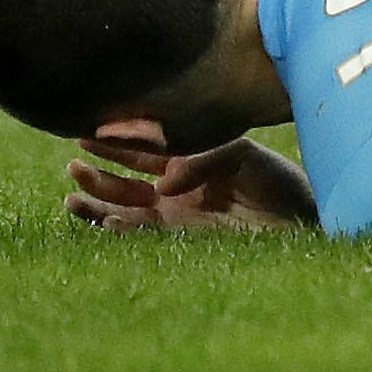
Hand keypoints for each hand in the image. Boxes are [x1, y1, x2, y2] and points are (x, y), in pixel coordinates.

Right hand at [66, 124, 315, 233]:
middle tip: (72, 165)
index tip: (85, 133)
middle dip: (97, 175)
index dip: (114, 143)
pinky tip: (107, 222)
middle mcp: (176, 188)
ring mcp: (176, 214)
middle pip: (125, 182)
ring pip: (125, 210)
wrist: (301, 217)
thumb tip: (162, 185)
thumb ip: (201, 160)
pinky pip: (144, 235)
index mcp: (188, 159)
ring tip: (71, 199)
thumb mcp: (242, 154)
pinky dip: (123, 230)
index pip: (142, 149)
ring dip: (99, 205)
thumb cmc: (277, 179)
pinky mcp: (183, 238)